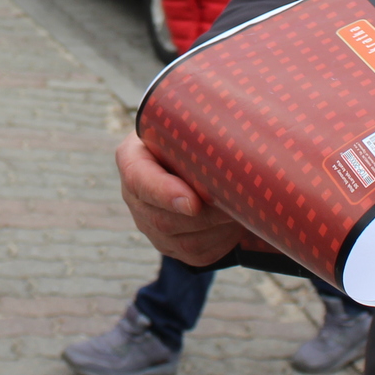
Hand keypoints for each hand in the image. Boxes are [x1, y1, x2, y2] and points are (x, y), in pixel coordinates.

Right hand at [115, 132, 247, 266]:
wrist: (196, 158)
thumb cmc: (193, 132)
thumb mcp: (190, 122)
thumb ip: (202, 125)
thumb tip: (237, 121)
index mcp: (132, 158)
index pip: (139, 180)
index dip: (165, 194)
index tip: (194, 203)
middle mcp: (135, 195)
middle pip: (163, 219)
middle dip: (206, 215)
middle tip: (237, 202)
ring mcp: (150, 224)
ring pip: (184, 241)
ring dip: (218, 228)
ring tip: (242, 209)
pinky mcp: (172, 246)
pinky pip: (197, 254)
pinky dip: (222, 241)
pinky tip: (235, 223)